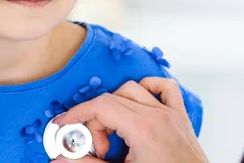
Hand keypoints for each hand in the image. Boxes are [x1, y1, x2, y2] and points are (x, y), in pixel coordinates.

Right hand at [51, 77, 207, 162]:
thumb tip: (61, 157)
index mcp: (144, 130)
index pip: (102, 106)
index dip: (77, 114)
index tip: (64, 124)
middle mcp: (158, 116)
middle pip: (113, 100)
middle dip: (96, 122)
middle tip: (95, 149)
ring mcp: (172, 115)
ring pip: (133, 89)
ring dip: (117, 107)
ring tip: (114, 135)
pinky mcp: (181, 118)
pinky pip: (165, 88)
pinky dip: (149, 89)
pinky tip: (139, 107)